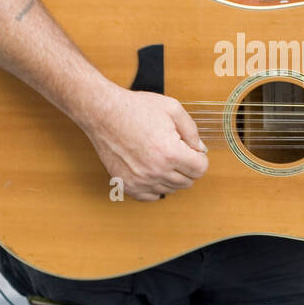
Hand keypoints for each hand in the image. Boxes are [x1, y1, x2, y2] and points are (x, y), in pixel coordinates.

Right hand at [84, 85, 208, 201]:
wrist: (103, 113)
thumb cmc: (135, 108)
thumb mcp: (172, 109)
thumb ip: (192, 131)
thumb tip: (200, 149)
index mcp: (170, 152)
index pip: (200, 169)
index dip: (199, 157)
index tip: (191, 150)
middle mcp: (156, 170)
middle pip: (187, 181)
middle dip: (187, 167)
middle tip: (176, 151)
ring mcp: (140, 180)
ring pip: (171, 189)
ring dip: (171, 176)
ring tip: (161, 157)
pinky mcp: (126, 184)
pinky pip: (152, 196)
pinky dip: (156, 186)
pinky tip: (152, 170)